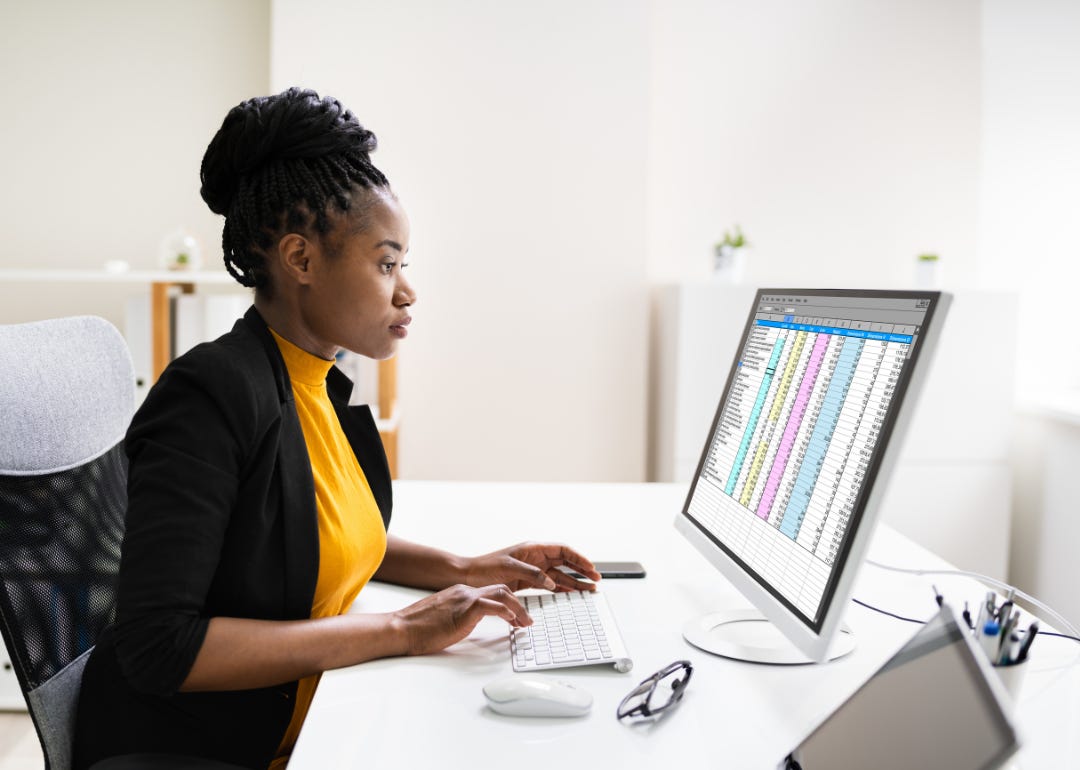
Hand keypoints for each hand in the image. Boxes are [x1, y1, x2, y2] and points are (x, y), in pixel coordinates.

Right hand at [393, 584, 529, 655]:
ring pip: (501, 594)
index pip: (491, 592)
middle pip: (501, 589)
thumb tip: (470, 624)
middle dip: (518, 604)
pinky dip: (506, 612)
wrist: (401, 628)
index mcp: (460, 593)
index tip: (517, 617)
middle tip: (527, 621)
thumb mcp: (444, 619)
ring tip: (525, 623)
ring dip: (518, 608)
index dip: (508, 604)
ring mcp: (464, 599)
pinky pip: (491, 606)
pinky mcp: (464, 609)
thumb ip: (459, 616)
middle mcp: (465, 592)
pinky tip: (512, 621)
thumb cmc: (418, 628)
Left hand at [464, 542, 601, 592]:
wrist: (468, 577)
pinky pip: (549, 584)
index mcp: (533, 548)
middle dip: (581, 570)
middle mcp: (535, 557)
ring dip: (574, 581)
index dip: (579, 558)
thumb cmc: (485, 569)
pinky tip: (570, 593)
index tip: (591, 567)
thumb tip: (551, 582)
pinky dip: (560, 589)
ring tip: (589, 590)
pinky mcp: (527, 581)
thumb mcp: (510, 569)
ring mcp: (532, 570)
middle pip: (565, 562)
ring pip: (559, 574)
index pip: (562, 550)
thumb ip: (532, 574)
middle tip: (596, 579)